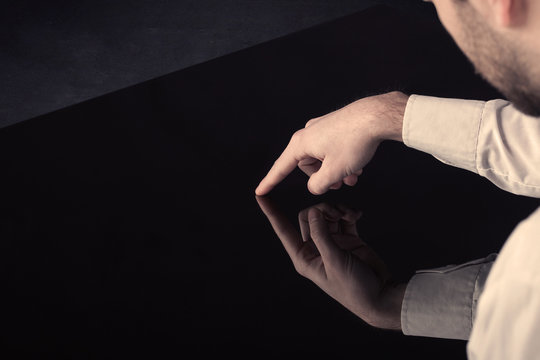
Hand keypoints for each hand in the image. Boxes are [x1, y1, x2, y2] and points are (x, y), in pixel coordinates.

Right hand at [255, 91, 408, 194]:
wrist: (376, 116)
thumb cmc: (355, 140)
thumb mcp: (334, 171)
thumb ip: (318, 184)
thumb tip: (314, 185)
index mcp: (302, 143)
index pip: (281, 167)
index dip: (270, 181)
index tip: (260, 190)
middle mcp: (309, 133)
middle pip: (307, 165)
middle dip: (323, 177)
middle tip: (340, 184)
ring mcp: (322, 127)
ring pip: (323, 158)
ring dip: (335, 170)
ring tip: (353, 176)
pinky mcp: (336, 125)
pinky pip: (333, 148)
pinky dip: (342, 160)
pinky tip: (357, 165)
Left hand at [256, 197, 405, 329]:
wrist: (380, 296)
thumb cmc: (353, 287)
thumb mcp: (334, 260)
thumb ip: (322, 234)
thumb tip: (313, 211)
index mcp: (304, 257)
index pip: (283, 230)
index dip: (271, 212)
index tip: (260, 195)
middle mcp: (315, 248)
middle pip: (308, 216)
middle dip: (321, 210)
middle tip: (336, 213)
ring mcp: (332, 243)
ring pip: (326, 215)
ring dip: (337, 210)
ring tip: (349, 215)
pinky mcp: (348, 239)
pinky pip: (344, 219)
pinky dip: (349, 214)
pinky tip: (357, 215)